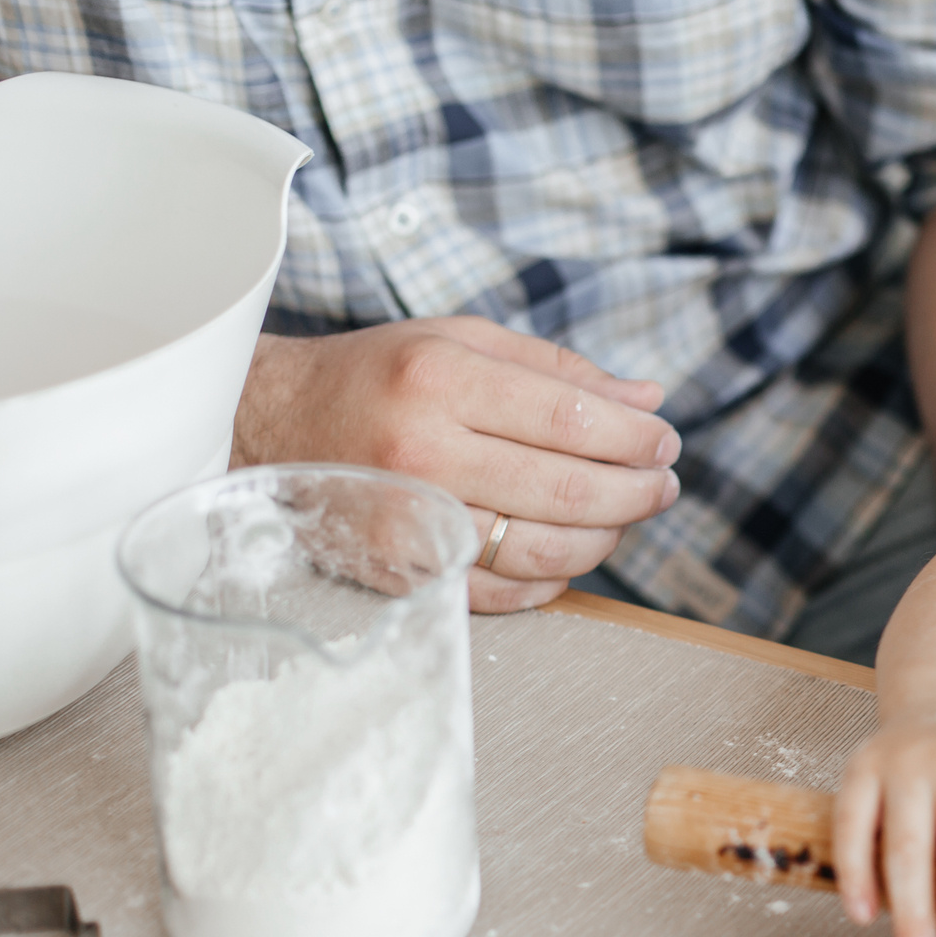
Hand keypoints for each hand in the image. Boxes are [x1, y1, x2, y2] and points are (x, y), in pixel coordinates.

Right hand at [232, 319, 681, 611]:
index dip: (636, 438)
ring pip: (544, 551)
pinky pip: (501, 594)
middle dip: (637, 492)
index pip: (573, 420)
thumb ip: (558, 370)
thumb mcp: (460, 342)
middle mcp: (424, 452)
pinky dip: (551, 583)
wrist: (270, 423)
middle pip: (569, 491)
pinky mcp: (399, 571)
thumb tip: (647, 401)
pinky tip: (567, 557)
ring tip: (624, 517)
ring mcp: (409, 520)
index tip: (665, 442)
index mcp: (442, 381)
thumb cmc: (377, 377)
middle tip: (663, 485)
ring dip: (606, 540)